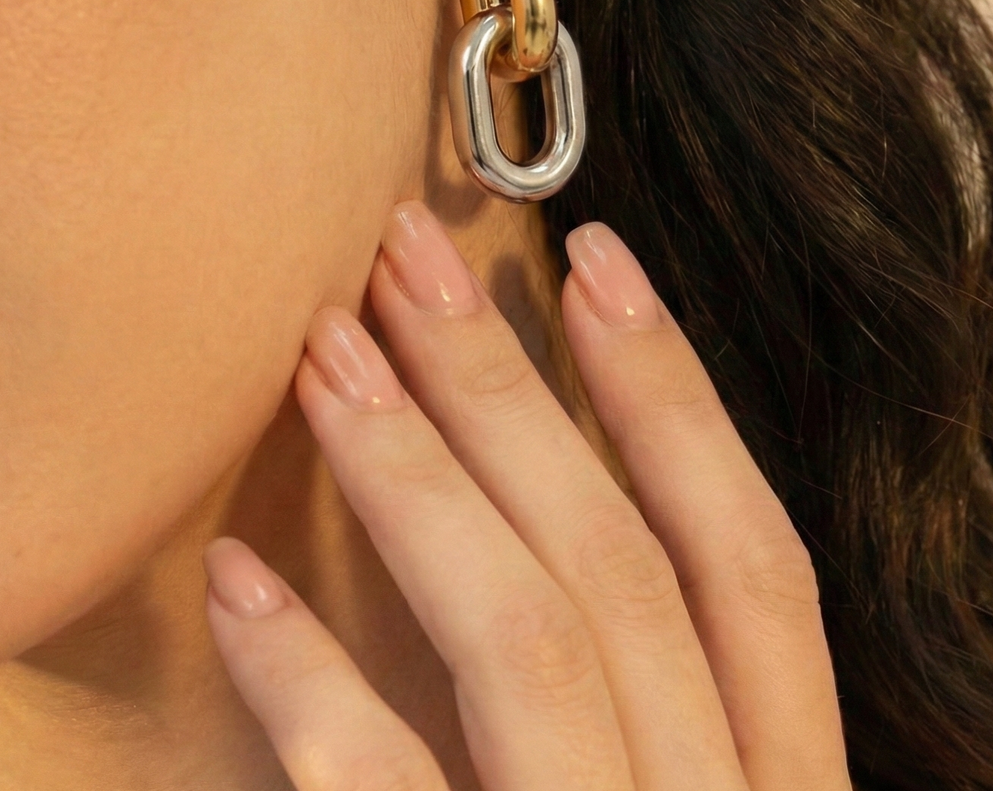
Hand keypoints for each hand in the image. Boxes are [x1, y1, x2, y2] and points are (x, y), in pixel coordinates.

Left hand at [203, 201, 850, 789]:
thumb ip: (644, 697)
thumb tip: (539, 486)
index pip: (757, 568)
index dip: (682, 399)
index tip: (595, 257)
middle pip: (625, 569)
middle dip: (513, 393)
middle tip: (406, 255)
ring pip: (532, 641)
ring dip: (416, 479)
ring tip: (323, 357)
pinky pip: (386, 785)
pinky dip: (308, 675)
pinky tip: (236, 582)